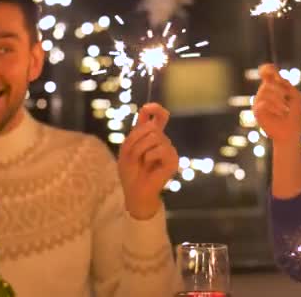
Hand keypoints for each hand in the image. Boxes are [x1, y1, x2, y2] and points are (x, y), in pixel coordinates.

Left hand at [118, 103, 178, 219]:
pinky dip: (149, 157)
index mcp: (151, 136)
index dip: (155, 109)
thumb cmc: (130, 171)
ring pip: (154, 137)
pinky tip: (149, 166)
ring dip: (140, 149)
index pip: (158, 117)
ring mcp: (169, 150)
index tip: (148, 108)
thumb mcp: (127, 148)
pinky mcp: (173, 160)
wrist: (135, 191)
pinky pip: (159, 150)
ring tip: (141, 162)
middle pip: (151, 126)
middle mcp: (162, 141)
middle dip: (136, 139)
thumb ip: (136, 131)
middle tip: (132, 155)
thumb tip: (148, 115)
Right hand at [253, 63, 300, 143]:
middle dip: (280, 90)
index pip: (266, 73)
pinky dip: (274, 107)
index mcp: (273, 87)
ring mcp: (258, 102)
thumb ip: (286, 84)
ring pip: (265, 91)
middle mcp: (263, 93)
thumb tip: (275, 76)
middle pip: (268, 83)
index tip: (270, 69)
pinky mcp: (256, 111)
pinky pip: (263, 103)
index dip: (267, 69)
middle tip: (287, 100)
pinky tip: (280, 114)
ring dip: (278, 100)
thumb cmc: (293, 115)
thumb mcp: (294, 96)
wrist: (290, 133)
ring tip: (285, 110)